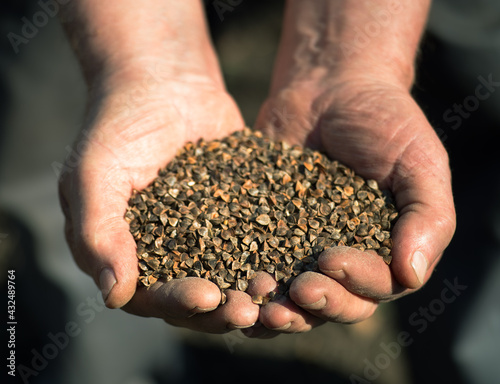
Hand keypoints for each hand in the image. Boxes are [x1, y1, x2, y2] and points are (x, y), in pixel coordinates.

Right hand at [59, 73, 265, 332]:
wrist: (165, 81)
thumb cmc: (120, 122)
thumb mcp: (95, 172)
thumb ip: (98, 232)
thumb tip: (114, 296)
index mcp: (126, 254)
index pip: (151, 296)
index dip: (177, 302)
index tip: (207, 296)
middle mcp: (166, 253)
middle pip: (195, 298)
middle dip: (222, 308)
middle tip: (251, 308)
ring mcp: (204, 236)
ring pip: (230, 277)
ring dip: (252, 291)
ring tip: (276, 290)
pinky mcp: (237, 216)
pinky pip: (257, 243)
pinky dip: (274, 257)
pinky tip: (298, 262)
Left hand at [247, 75, 455, 335]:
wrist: (330, 86)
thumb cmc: (384, 121)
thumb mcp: (419, 162)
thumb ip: (428, 217)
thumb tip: (412, 274)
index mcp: (384, 251)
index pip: (374, 287)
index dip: (355, 283)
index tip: (330, 260)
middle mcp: (343, 258)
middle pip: (332, 302)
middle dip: (315, 305)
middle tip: (295, 292)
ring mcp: (300, 248)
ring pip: (291, 296)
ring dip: (277, 308)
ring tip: (259, 305)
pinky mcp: (264, 230)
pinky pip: (253, 264)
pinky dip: (243, 280)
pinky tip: (230, 283)